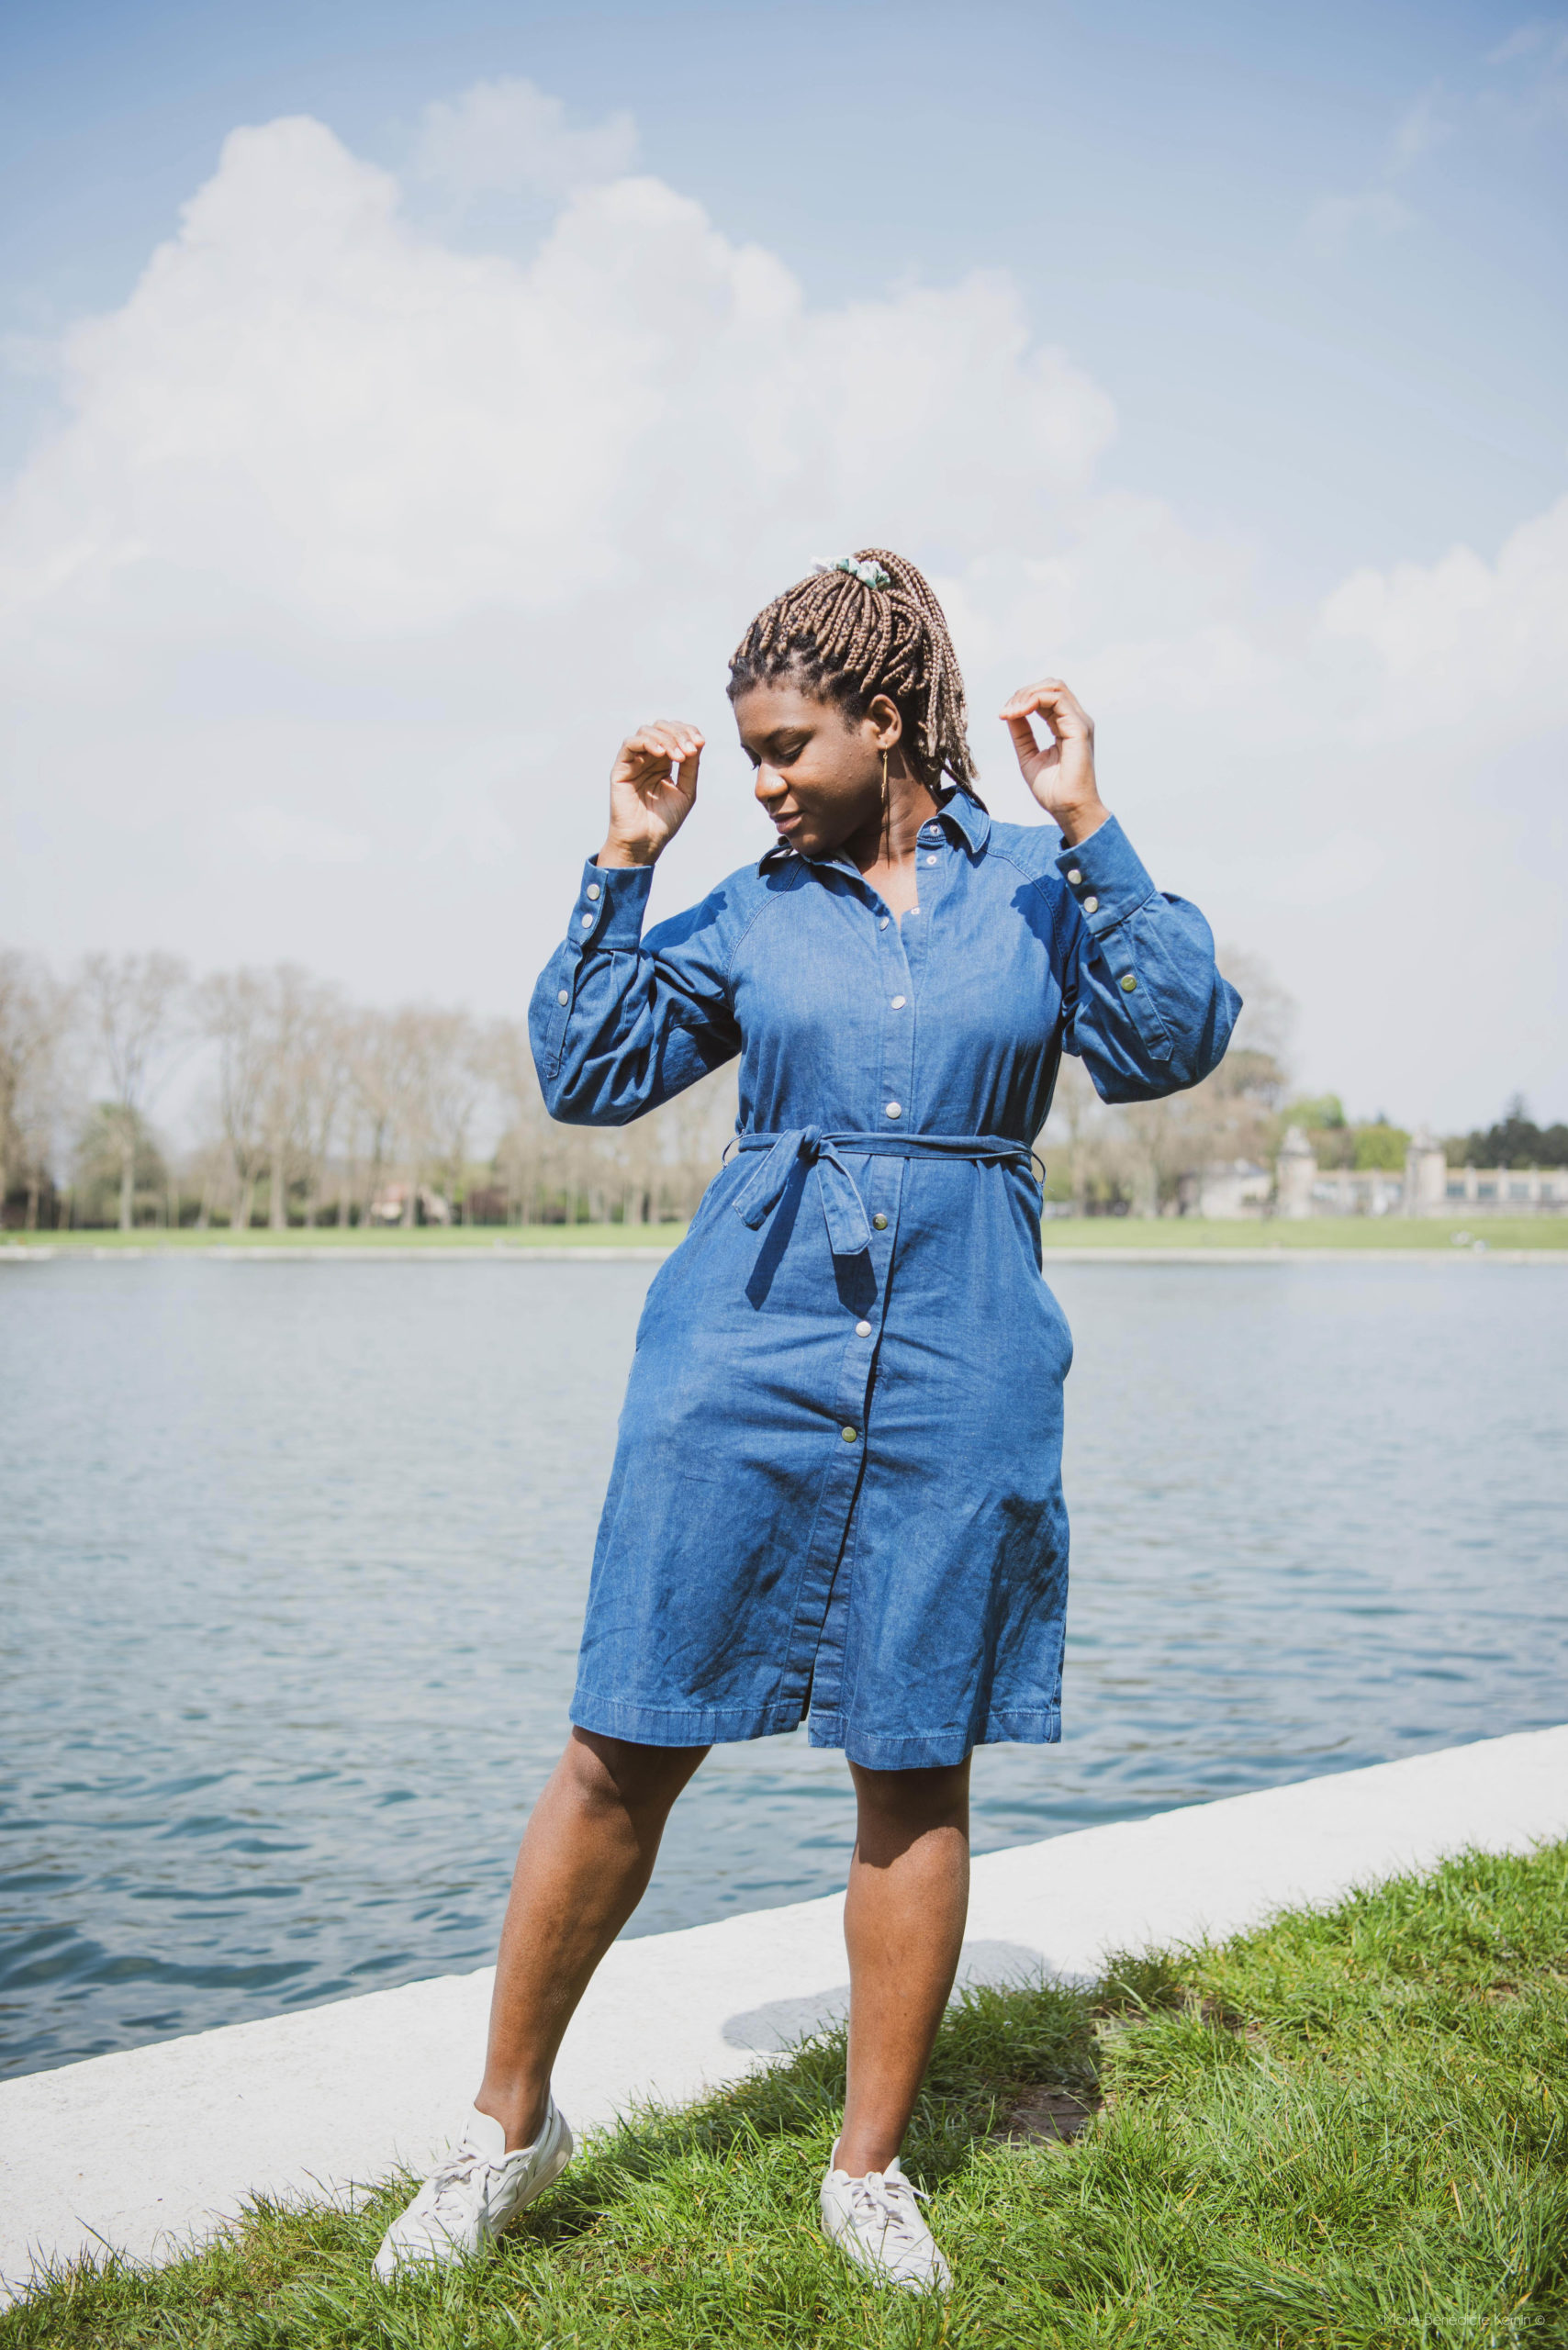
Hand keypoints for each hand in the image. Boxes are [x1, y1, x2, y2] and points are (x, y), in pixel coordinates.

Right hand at [597, 721, 703, 867]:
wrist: (645, 842)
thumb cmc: (664, 821)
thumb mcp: (686, 791)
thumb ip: (691, 767)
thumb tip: (698, 741)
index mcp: (664, 762)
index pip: (675, 734)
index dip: (688, 732)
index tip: (700, 742)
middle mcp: (648, 758)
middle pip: (661, 728)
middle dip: (679, 733)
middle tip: (690, 750)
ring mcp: (633, 762)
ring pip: (646, 732)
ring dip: (666, 738)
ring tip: (678, 756)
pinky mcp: (620, 769)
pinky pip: (629, 744)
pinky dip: (646, 742)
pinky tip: (661, 753)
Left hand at [1000, 679, 1108, 847]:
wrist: (1067, 809)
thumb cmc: (1052, 789)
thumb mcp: (1028, 755)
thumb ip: (1021, 732)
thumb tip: (1010, 712)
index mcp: (1066, 725)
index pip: (1046, 697)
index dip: (1022, 699)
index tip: (1003, 715)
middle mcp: (1076, 720)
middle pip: (1051, 686)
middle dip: (1024, 692)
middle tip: (1006, 711)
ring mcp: (1080, 722)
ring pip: (1055, 687)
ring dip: (1027, 694)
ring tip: (1011, 711)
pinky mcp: (1079, 728)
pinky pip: (1057, 699)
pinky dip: (1034, 700)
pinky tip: (1019, 712)